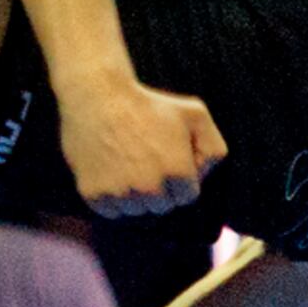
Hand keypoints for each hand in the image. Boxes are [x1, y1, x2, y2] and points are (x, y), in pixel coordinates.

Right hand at [57, 74, 226, 217]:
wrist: (98, 96)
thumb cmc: (148, 104)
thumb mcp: (195, 114)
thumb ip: (213, 147)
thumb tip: (205, 176)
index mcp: (177, 171)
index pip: (186, 196)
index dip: (179, 176)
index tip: (166, 156)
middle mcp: (150, 188)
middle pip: (161, 206)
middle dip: (158, 187)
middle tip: (144, 157)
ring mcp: (120, 194)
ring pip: (135, 210)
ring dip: (134, 195)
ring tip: (126, 162)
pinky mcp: (94, 195)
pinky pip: (110, 210)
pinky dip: (110, 197)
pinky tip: (109, 170)